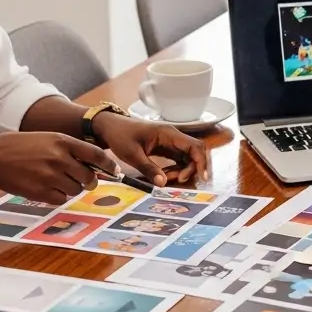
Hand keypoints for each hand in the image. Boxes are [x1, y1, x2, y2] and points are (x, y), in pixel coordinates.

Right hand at [0, 132, 115, 202]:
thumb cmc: (22, 147)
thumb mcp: (48, 138)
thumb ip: (71, 149)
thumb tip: (95, 164)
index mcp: (63, 142)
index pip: (96, 155)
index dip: (109, 165)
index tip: (115, 171)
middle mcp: (59, 158)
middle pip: (89, 177)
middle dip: (90, 181)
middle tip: (85, 181)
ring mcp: (50, 176)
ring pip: (76, 190)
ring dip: (72, 188)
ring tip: (56, 180)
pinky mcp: (41, 192)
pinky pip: (61, 200)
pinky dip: (58, 197)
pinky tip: (46, 188)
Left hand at [94, 113, 209, 186]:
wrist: (110, 127)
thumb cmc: (120, 136)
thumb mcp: (132, 154)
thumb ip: (148, 168)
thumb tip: (163, 183)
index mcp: (169, 133)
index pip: (195, 146)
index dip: (201, 162)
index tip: (199, 178)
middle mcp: (173, 136)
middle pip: (195, 152)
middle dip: (193, 168)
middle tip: (178, 180)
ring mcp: (171, 142)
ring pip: (188, 157)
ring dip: (183, 170)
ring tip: (168, 179)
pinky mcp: (166, 148)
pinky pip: (179, 159)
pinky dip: (177, 169)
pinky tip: (166, 176)